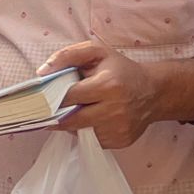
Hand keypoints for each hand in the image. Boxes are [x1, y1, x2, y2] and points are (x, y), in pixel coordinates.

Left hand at [39, 41, 155, 148]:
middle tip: (47, 110)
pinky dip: (85, 131)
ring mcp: (118, 128)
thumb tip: (41, 72)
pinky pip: (91, 140)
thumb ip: (67, 56)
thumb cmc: (120, 70)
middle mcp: (114, 110)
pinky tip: (92, 119)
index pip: (68, 97)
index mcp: (108, 86)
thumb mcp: (96, 52)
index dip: (51, 98)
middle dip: (56, 115)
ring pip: (78, 132)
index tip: (40, 98)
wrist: (153, 92)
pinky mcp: (120, 141)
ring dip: (71, 123)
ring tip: (76, 110)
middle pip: (70, 120)